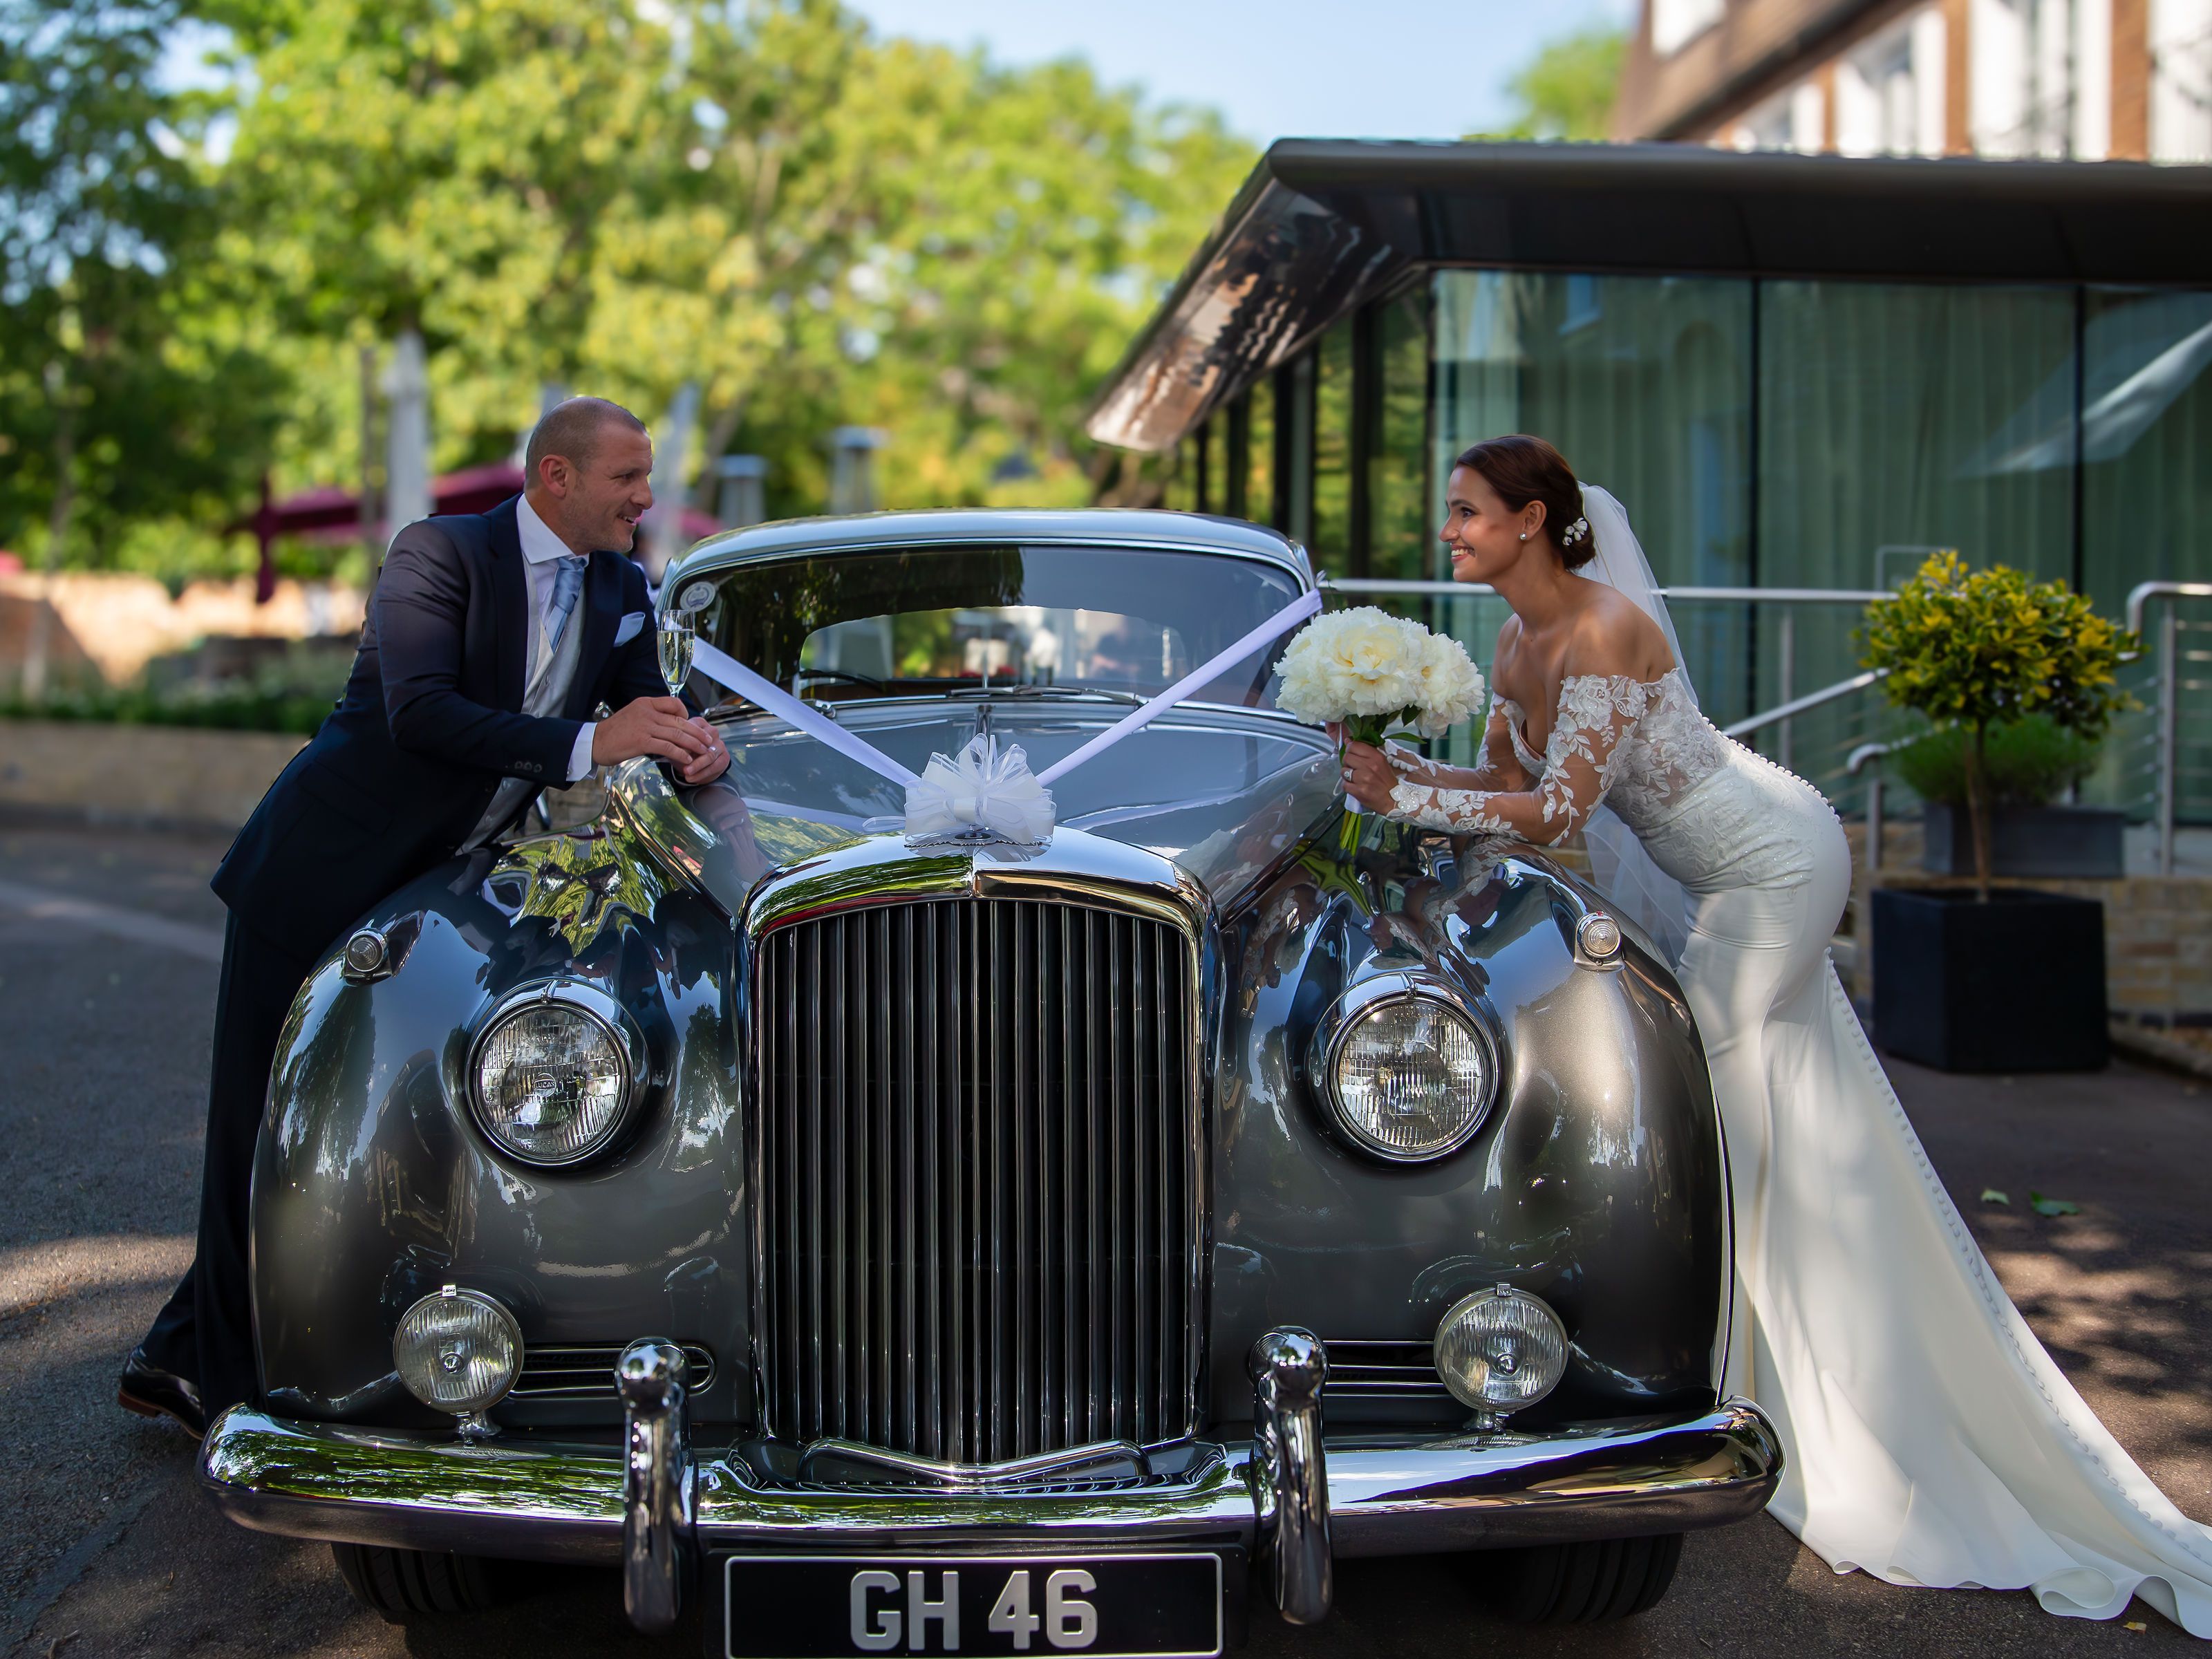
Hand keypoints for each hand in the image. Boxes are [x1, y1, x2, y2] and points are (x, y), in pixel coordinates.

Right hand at [592, 696, 710, 767]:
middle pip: (680, 721)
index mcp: (646, 703)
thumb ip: (652, 717)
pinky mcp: (642, 741)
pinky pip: (667, 747)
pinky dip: (680, 753)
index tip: (692, 725)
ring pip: (677, 734)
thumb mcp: (634, 716)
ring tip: (704, 751)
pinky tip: (687, 759)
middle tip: (709, 740)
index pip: (673, 703)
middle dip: (697, 732)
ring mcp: (645, 726)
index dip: (686, 714)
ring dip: (694, 744)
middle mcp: (647, 712)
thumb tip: (671, 725)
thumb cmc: (615, 732)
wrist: (595, 742)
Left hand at [675, 716, 728, 784]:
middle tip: (685, 769)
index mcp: (698, 723)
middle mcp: (711, 731)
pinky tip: (694, 778)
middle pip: (703, 743)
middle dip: (693, 758)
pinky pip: (716, 766)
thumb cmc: (682, 751)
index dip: (684, 744)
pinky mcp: (725, 756)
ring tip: (688, 775)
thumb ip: (675, 745)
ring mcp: (720, 743)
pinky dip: (703, 774)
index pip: (692, 731)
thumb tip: (673, 751)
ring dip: (698, 767)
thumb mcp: (675, 745)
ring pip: (710, 755)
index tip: (675, 754)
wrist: (692, 762)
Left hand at [1341, 739, 1397, 813]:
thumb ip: (1365, 751)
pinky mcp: (1358, 791)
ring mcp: (1363, 779)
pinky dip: (1348, 786)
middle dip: (1348, 762)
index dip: (1350, 749)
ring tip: (1355, 778)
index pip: (1354, 745)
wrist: (1393, 800)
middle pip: (1347, 757)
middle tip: (1354, 767)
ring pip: (1343, 771)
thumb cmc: (1387, 781)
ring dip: (1347, 774)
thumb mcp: (1381, 762)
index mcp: (1376, 757)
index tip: (1353, 753)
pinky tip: (1355, 786)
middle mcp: (1369, 766)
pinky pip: (1344, 784)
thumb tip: (1348, 741)